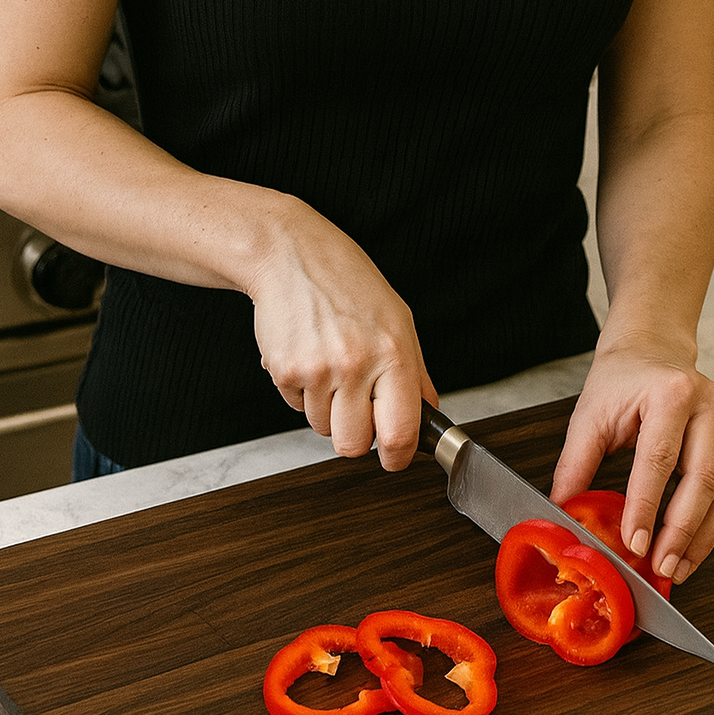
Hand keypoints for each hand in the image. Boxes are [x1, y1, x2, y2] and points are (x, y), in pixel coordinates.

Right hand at [246, 196, 435, 469]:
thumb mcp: (397, 320)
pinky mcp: (284, 371)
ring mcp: (317, 370)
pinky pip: (296, 407)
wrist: (291, 255)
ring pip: (323, 428)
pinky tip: (308, 356)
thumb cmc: (348, 284)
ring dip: (328, 409)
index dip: (398, 457)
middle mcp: (356, 364)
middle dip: (356, 437)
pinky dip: (302, 392)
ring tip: (331, 367)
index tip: (395, 459)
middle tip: (357, 408)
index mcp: (394, 354)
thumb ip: (416, 374)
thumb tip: (429, 415)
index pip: (401, 432)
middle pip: (354, 445)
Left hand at [549, 338, 713, 582]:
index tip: (634, 543)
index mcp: (671, 392)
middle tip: (661, 566)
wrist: (652, 350)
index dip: (646, 506)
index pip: (659, 458)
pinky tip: (693, 546)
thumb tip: (563, 512)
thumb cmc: (621, 381)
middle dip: (682, 531)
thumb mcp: (588, 417)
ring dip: (704, 537)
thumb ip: (574, 465)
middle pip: (704, 479)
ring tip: (680, 567)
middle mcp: (709, 404)